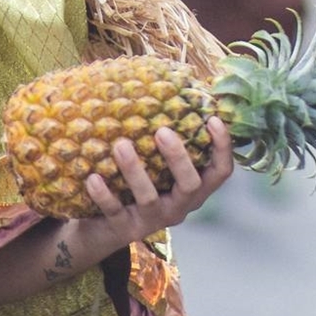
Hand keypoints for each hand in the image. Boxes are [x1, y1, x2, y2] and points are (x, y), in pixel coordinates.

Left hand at [84, 117, 233, 241]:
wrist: (103, 229)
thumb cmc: (135, 185)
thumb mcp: (156, 167)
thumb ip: (165, 141)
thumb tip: (169, 86)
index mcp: (192, 190)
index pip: (220, 172)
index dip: (223, 148)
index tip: (213, 119)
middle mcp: (177, 207)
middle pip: (190, 185)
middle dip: (178, 158)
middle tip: (163, 130)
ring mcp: (151, 221)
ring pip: (149, 198)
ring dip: (135, 171)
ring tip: (121, 144)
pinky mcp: (123, 229)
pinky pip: (115, 212)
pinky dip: (104, 195)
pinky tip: (93, 177)